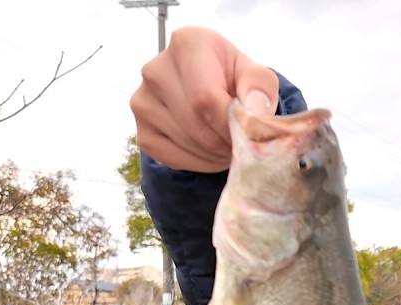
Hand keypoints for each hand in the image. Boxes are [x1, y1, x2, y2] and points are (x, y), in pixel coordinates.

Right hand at [129, 27, 279, 171]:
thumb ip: (259, 88)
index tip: (247, 134)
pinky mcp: (141, 130)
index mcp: (187, 44)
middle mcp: (156, 69)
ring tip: (227, 144)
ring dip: (214, 154)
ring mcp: (143, 100)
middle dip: (224, 142)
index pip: (204, 97)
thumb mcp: (255, 75)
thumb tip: (254, 111)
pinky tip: (210, 152)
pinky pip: (171, 157)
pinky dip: (198, 163)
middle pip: (195, 123)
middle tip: (241, 144)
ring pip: (185, 142)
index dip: (229, 124)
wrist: (211, 89)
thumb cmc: (233, 79)